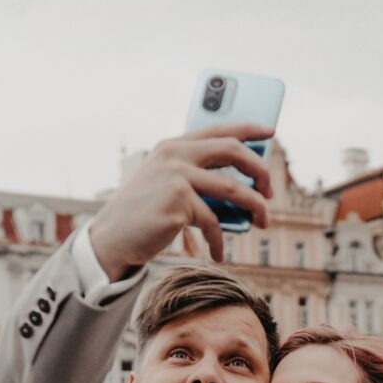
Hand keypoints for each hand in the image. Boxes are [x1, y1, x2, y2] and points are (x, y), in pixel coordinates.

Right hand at [88, 125, 273, 279]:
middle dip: (259, 171)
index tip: (270, 133)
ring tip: (263, 222)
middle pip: (233, 151)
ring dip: (254, 207)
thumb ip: (195, 177)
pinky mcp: (178, 203)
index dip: (248, 128)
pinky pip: (213, 221)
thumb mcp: (166, 185)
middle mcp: (176, 155)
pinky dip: (219, 241)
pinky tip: (218, 254)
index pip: (218, 128)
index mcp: (174, 146)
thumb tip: (239, 189)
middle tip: (269, 192)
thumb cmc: (142, 215)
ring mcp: (177, 177)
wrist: (112, 238)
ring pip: (233, 188)